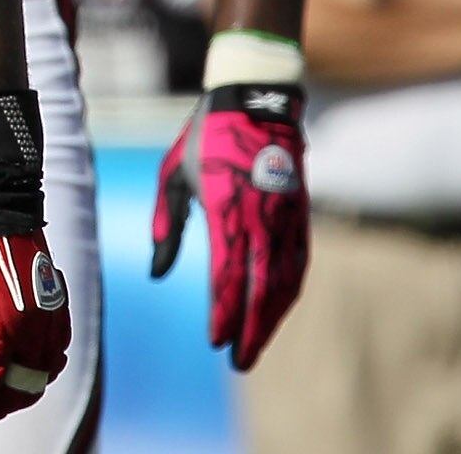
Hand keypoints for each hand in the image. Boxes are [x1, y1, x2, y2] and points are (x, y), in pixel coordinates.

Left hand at [151, 84, 307, 368]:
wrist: (255, 99)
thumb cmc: (205, 137)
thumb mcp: (173, 173)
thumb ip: (166, 224)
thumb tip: (158, 272)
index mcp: (226, 206)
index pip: (228, 274)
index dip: (223, 312)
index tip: (215, 341)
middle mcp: (261, 216)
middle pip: (261, 289)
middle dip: (250, 330)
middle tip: (238, 361)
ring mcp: (286, 216)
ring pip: (285, 281)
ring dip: (272, 319)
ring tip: (255, 345)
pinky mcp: (301, 213)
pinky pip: (299, 263)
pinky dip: (289, 291)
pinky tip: (277, 309)